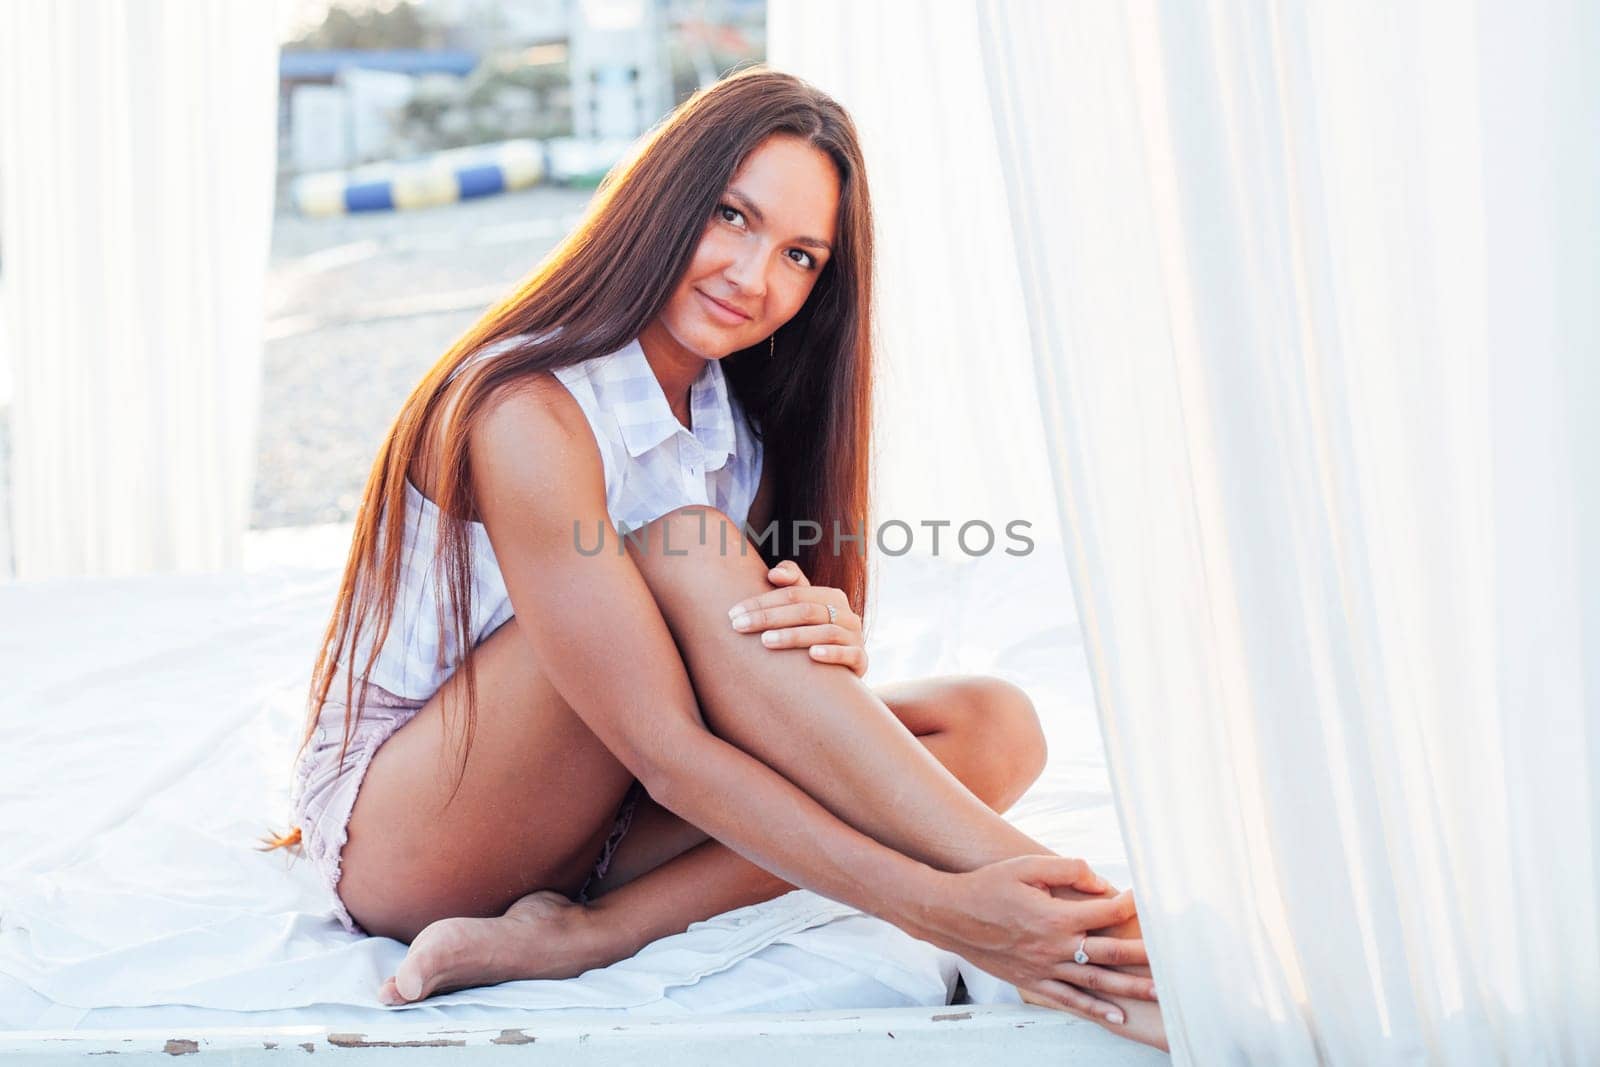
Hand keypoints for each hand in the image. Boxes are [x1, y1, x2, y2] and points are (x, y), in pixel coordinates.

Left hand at [728, 559, 867, 676]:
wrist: (846, 667)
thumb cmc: (816, 634)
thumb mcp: (805, 608)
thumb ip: (791, 584)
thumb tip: (772, 574)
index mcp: (830, 596)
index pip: (793, 593)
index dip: (762, 601)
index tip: (734, 613)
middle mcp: (846, 613)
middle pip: (805, 611)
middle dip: (769, 617)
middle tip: (739, 627)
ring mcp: (855, 637)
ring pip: (825, 632)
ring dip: (794, 636)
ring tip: (766, 641)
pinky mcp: (861, 660)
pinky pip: (849, 654)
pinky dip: (831, 653)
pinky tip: (812, 656)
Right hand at [915, 856, 1154, 1022]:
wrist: (951, 915)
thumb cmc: (990, 885)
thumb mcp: (1027, 867)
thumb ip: (1068, 869)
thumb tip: (1102, 881)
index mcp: (1056, 916)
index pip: (1107, 912)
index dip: (1131, 904)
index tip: (1147, 898)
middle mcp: (1054, 946)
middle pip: (1111, 955)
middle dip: (1147, 958)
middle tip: (1177, 962)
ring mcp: (1044, 968)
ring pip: (1096, 982)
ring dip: (1131, 989)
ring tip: (1161, 994)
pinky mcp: (1034, 982)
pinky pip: (1070, 1000)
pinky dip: (1095, 1009)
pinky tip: (1118, 1017)